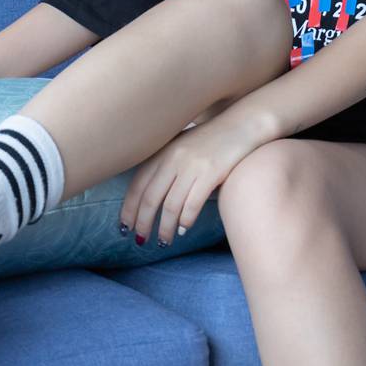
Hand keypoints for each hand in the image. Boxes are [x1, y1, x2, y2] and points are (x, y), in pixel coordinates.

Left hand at [119, 106, 266, 246]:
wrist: (242, 124)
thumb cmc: (211, 140)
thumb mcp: (181, 146)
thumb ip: (164, 165)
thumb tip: (148, 199)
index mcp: (162, 153)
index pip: (137, 186)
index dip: (128, 209)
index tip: (123, 227)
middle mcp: (173, 159)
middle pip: (150, 198)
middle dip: (143, 223)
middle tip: (141, 241)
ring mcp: (191, 166)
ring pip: (170, 205)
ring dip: (164, 228)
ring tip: (163, 241)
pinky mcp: (211, 173)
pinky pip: (192, 204)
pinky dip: (186, 220)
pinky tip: (184, 229)